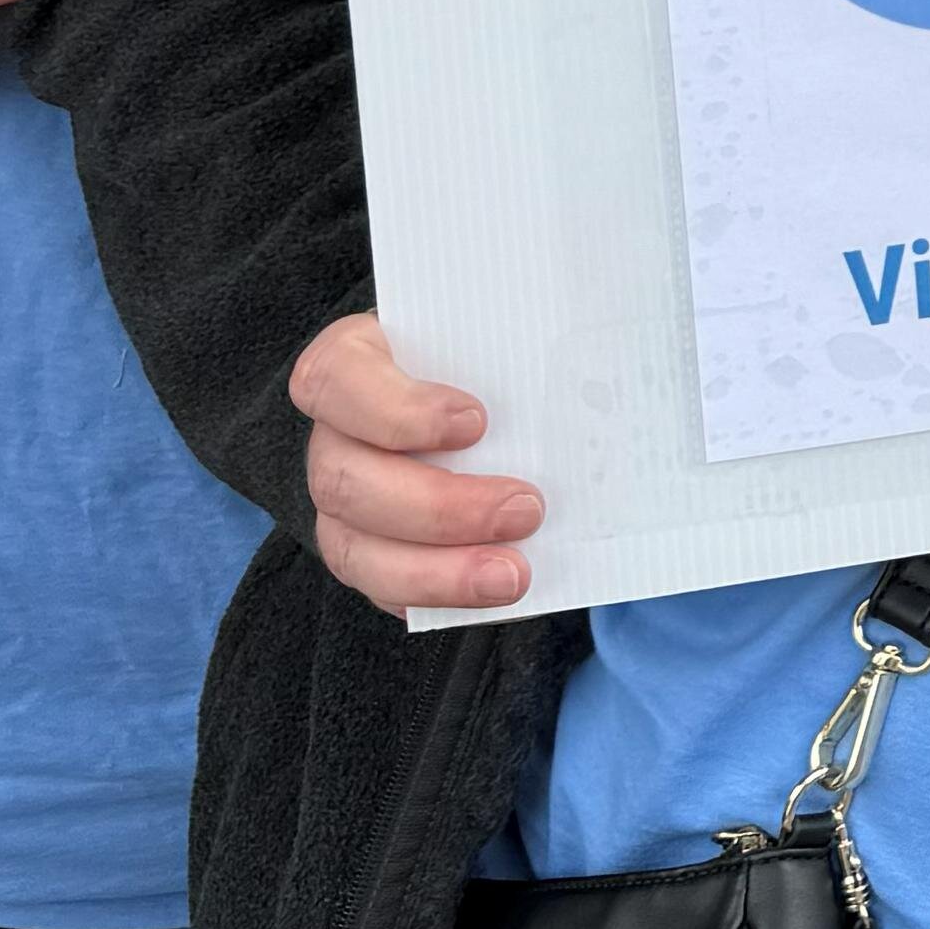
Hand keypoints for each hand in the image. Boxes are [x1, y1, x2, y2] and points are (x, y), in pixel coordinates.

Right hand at [296, 308, 539, 615]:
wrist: (502, 400)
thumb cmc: (495, 358)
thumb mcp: (504, 333)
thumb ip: (522, 347)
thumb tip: (595, 370)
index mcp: (356, 362)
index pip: (333, 380)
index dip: (396, 409)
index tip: (477, 422)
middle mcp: (335, 436)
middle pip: (345, 480)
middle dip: (438, 507)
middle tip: (526, 508)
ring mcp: (343, 502)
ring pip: (354, 548)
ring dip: (438, 570)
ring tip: (513, 572)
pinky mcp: (367, 552)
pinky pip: (383, 589)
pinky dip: (439, 595)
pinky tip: (490, 592)